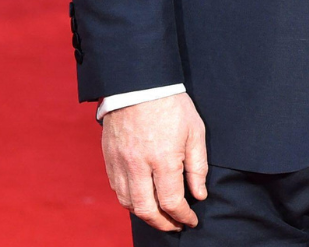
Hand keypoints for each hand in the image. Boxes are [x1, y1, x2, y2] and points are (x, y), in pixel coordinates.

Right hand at [100, 92, 207, 231]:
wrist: (138, 82)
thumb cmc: (171, 104)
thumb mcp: (195, 131)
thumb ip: (197, 166)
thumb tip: (198, 195)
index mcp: (163, 159)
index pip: (171, 202)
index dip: (183, 216)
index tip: (191, 220)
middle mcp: (138, 165)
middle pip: (147, 210)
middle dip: (163, 224)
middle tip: (175, 225)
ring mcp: (121, 162)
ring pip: (128, 203)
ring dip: (145, 215)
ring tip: (159, 215)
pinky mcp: (109, 158)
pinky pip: (117, 189)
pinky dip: (129, 200)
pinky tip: (141, 198)